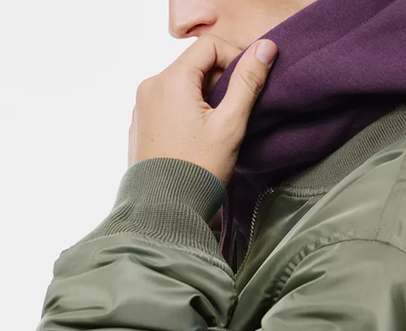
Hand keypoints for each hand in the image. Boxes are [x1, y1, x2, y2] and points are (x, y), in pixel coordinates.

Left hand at [128, 35, 277, 184]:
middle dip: (218, 82)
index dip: (234, 58)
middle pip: (194, 65)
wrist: (163, 210)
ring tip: (214, 131)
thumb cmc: (198, 171)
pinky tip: (195, 141)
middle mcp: (150, 86)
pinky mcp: (140, 125)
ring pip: (181, 86)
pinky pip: (167, 105)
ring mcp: (141, 106)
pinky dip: (185, 112)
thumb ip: (248, 83)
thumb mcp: (230, 125)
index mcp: (171, 80)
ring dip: (203, 99)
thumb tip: (265, 48)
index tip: (246, 85)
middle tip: (232, 115)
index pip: (209, 46)